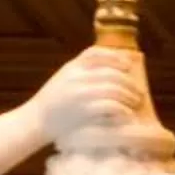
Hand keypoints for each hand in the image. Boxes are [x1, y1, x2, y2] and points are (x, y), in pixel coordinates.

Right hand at [30, 46, 146, 150]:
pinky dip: (122, 109)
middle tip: (138, 91)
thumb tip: (109, 68)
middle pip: (111, 73)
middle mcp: (76, 77)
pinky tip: (127, 114)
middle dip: (129, 82)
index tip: (128, 65)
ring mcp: (80, 93)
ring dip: (129, 96)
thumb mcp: (63, 78)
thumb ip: (81, 71)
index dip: (116, 57)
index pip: (97, 53)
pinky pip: (110, 106)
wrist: (35, 121)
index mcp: (72, 67)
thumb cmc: (52, 102)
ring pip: (114, 89)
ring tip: (135, 102)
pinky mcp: (83, 111)